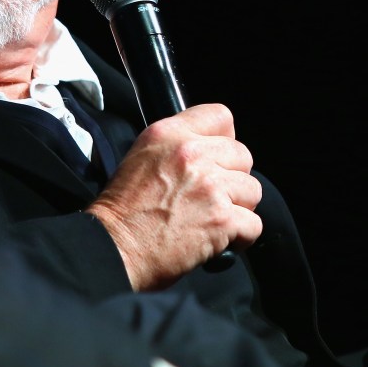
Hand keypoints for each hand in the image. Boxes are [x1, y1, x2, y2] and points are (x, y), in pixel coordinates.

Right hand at [86, 103, 261, 290]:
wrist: (113, 250)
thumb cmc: (121, 212)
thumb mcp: (141, 157)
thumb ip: (176, 146)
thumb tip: (209, 149)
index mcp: (170, 134)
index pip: (220, 116)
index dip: (225, 140)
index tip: (218, 159)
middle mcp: (192, 154)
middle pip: (243, 155)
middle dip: (233, 178)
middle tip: (212, 197)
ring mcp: (210, 186)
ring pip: (252, 190)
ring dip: (238, 208)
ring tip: (213, 219)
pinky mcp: (221, 219)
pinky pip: (254, 224)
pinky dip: (241, 237)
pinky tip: (220, 240)